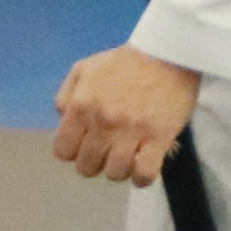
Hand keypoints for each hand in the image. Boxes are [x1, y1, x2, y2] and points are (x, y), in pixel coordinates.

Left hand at [53, 43, 198, 185]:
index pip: (63, 151)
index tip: (87, 145)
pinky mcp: (159, 138)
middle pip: (87, 167)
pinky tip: (144, 167)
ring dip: (120, 170)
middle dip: (96, 162)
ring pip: (115, 174)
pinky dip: (143, 178)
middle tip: (109, 151)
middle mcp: (102, 121)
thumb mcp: (84, 69)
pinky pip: (145, 174)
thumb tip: (62, 123)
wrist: (167, 52)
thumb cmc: (125, 62)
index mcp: (81, 105)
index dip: (74, 152)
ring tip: (129, 157)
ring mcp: (131, 131)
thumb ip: (66, 96)